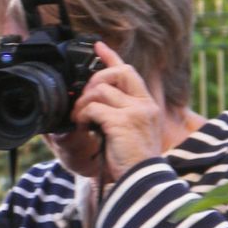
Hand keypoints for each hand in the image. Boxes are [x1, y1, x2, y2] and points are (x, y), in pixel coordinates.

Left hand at [71, 41, 164, 183]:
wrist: (143, 182)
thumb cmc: (133, 161)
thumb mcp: (130, 132)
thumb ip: (119, 114)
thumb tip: (93, 101)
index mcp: (147, 105)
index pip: (129, 71)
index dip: (111, 56)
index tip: (97, 45)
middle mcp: (145, 104)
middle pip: (117, 72)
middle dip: (95, 80)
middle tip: (83, 99)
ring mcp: (136, 112)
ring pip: (101, 90)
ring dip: (84, 102)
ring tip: (80, 117)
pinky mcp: (123, 122)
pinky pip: (94, 108)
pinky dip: (83, 115)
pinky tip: (82, 126)